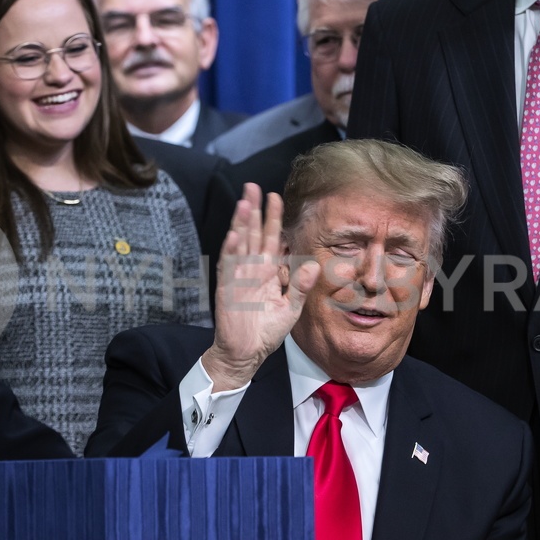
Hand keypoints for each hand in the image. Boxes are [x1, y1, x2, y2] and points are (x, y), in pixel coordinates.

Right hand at [202, 183, 318, 390]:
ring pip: (239, 244)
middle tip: (254, 187)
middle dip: (254, 211)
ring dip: (240, 224)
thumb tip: (312, 266)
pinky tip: (233, 235)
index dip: (273, 219)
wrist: (247, 352)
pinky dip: (230, 251)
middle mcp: (252, 268)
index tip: (275, 197)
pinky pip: (228, 267)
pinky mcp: (227, 288)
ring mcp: (238, 276)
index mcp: (269, 270)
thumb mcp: (290, 308)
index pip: (271, 238)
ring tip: (244, 203)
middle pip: (253, 233)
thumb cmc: (268, 330)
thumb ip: (300, 287)